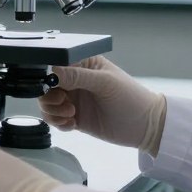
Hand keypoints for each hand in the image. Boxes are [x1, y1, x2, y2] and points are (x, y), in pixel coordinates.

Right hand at [39, 56, 166, 154]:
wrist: (145, 126)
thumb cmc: (131, 98)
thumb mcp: (105, 83)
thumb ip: (78, 76)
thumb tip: (53, 72)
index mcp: (83, 65)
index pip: (56, 64)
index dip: (49, 75)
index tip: (54, 86)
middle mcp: (75, 81)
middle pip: (46, 86)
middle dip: (50, 96)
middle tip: (65, 103)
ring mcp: (74, 99)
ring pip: (47, 103)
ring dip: (53, 111)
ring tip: (70, 115)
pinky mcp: (74, 117)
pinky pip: (55, 119)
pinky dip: (58, 123)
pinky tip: (72, 125)